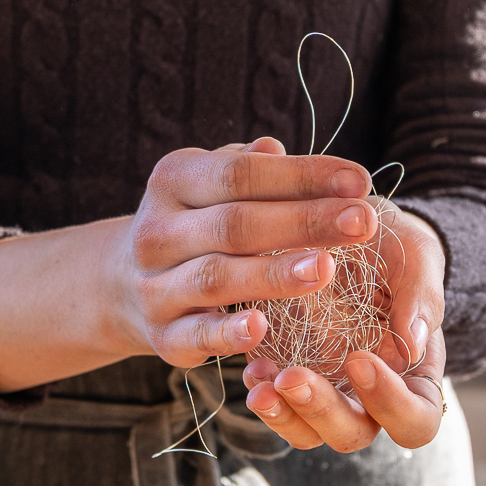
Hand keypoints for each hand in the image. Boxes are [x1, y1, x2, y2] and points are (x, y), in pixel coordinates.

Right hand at [113, 137, 377, 368]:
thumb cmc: (195, 224)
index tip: (359, 182)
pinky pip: (196, 335)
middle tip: (363, 221)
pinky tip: (263, 326)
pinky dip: (227, 334)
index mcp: (174, 181)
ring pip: (216, 278)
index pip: (241, 173)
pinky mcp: (163, 336)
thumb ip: (250, 170)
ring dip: (273, 274)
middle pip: (235, 224)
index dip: (301, 176)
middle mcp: (158, 232)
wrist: (122, 283)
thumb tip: (274, 148)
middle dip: (304, 221)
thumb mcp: (212, 185)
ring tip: (325, 268)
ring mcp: (156, 287)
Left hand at [242, 204, 447, 451]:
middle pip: (353, 433)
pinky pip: (275, 404)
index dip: (392, 404)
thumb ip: (422, 296)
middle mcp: (369, 395)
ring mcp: (326, 389)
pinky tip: (252, 368)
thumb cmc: (392, 247)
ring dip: (283, 414)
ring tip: (261, 385)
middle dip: (322, 411)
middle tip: (293, 377)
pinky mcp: (286, 374)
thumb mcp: (415, 255)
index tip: (360, 359)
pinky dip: (262, 391)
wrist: (346, 228)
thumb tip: (413, 346)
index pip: (416, 420)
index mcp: (413, 376)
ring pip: (307, 431)